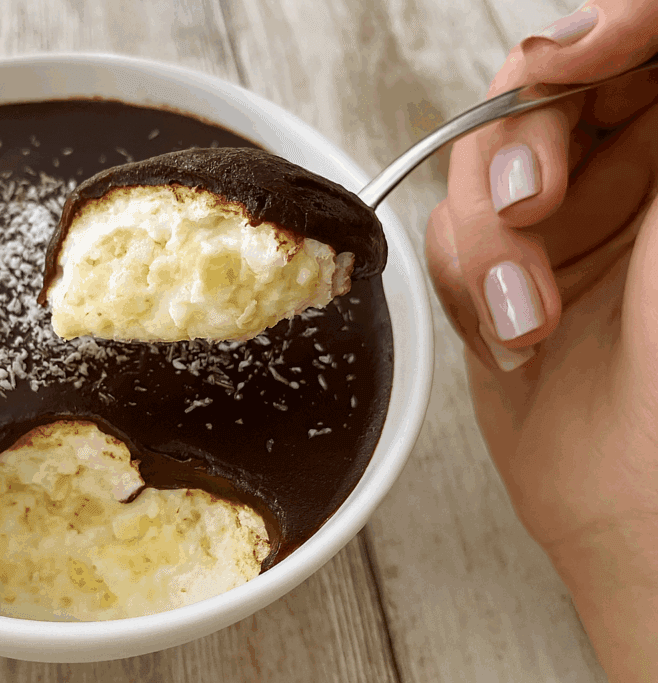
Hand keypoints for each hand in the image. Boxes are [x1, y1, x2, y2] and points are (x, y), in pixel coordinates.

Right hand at [426, 2, 657, 679]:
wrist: (636, 498)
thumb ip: (655, 87)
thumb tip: (600, 19)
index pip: (632, 35)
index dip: (601, 27)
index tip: (573, 55)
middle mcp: (629, 168)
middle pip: (538, 89)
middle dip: (520, 146)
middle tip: (531, 201)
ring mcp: (563, 221)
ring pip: (475, 165)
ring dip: (488, 244)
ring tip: (528, 313)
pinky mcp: (502, 271)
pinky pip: (448, 236)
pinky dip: (470, 287)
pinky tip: (515, 337)